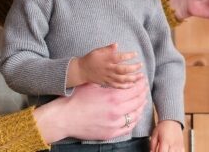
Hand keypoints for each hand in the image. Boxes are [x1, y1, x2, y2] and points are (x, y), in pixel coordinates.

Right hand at [33, 79, 147, 142]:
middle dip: (143, 93)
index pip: (135, 89)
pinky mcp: (110, 133)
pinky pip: (128, 128)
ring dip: (140, 107)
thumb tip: (117, 75)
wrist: (64, 118)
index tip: (142, 79)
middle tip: (144, 88)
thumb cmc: (76, 99)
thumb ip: (108, 81)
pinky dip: (133, 121)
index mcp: (113, 97)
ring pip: (135, 115)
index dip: (141, 83)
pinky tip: (134, 116)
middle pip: (138, 101)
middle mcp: (116, 111)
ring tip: (141, 101)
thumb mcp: (93, 85)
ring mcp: (114, 124)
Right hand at [68, 43, 142, 88]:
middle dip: (134, 68)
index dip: (129, 56)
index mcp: (107, 60)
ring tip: (141, 76)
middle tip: (141, 65)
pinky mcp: (107, 83)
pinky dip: (125, 86)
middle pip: (123, 70)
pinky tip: (133, 84)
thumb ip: (108, 49)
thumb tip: (116, 44)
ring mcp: (108, 77)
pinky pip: (117, 86)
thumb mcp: (98, 51)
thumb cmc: (91, 59)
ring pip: (122, 79)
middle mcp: (108, 69)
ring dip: (133, 78)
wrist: (82, 70)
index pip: (120, 57)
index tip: (136, 53)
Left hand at [149, 120, 184, 151]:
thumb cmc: (163, 127)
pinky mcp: (182, 146)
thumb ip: (152, 145)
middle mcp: (173, 145)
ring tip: (166, 150)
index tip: (157, 151)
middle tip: (161, 150)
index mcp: (165, 142)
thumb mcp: (154, 135)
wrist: (172, 120)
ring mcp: (178, 146)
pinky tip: (172, 151)